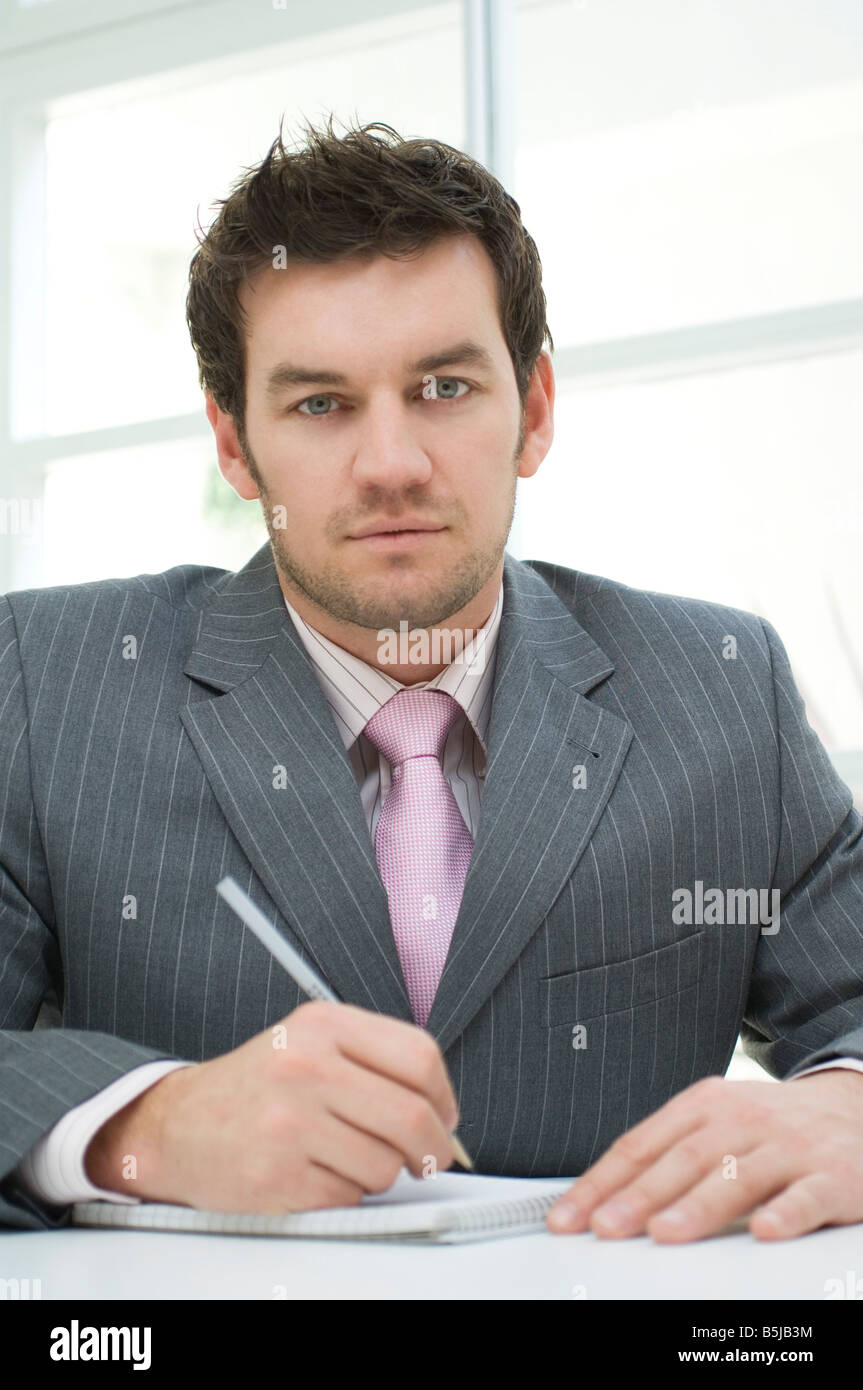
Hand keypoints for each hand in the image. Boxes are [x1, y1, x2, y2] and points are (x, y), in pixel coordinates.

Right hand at [84, 1000, 458, 1211]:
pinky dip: (344, 1194)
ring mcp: (289, 1122)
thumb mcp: (311, 1042)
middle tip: (429, 1158)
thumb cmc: (259, 1086)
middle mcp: (305, 1067)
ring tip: (347, 1157)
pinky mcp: (276, 1175)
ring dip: (380, 1173)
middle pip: (411, 1116)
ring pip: (384, 1165)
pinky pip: (347, 1197)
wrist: (178, 1124)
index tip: (445, 1117)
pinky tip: (314, 1173)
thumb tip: (444, 1109)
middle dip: (432, 1148)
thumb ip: (375, 1059)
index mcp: (322, 1025)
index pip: (419, 1056)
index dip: (445, 1096)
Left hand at [546, 1070, 862, 1241]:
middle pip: (682, 1160)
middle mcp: (741, 1121)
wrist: (850, 1107)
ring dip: (698, 1205)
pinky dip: (785, 1212)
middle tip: (606, 1227)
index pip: (640, 1146)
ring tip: (664, 1232)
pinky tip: (763, 1230)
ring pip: (737, 1176)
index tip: (569, 1217)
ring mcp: (787, 1146)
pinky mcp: (832, 1174)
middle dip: (639, 1196)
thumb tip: (604, 1198)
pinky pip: (806, 1196)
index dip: (601, 1182)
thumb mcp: (714, 1123)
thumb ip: (665, 1155)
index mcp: (702, 1106)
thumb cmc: (768, 1126)